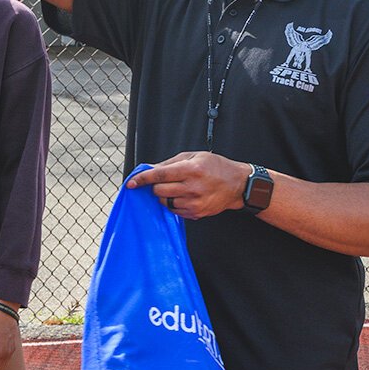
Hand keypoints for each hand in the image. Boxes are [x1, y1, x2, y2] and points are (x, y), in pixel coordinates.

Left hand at [128, 152, 253, 219]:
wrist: (238, 185)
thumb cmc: (216, 167)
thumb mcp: (194, 156)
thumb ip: (170, 163)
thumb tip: (149, 169)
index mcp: (191, 169)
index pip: (159, 175)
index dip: (142, 179)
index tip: (131, 183)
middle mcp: (192, 187)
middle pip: (159, 191)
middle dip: (156, 187)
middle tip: (164, 182)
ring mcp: (194, 202)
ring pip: (165, 202)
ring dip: (165, 196)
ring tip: (177, 188)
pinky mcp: (196, 213)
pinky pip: (174, 211)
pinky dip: (173, 204)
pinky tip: (184, 196)